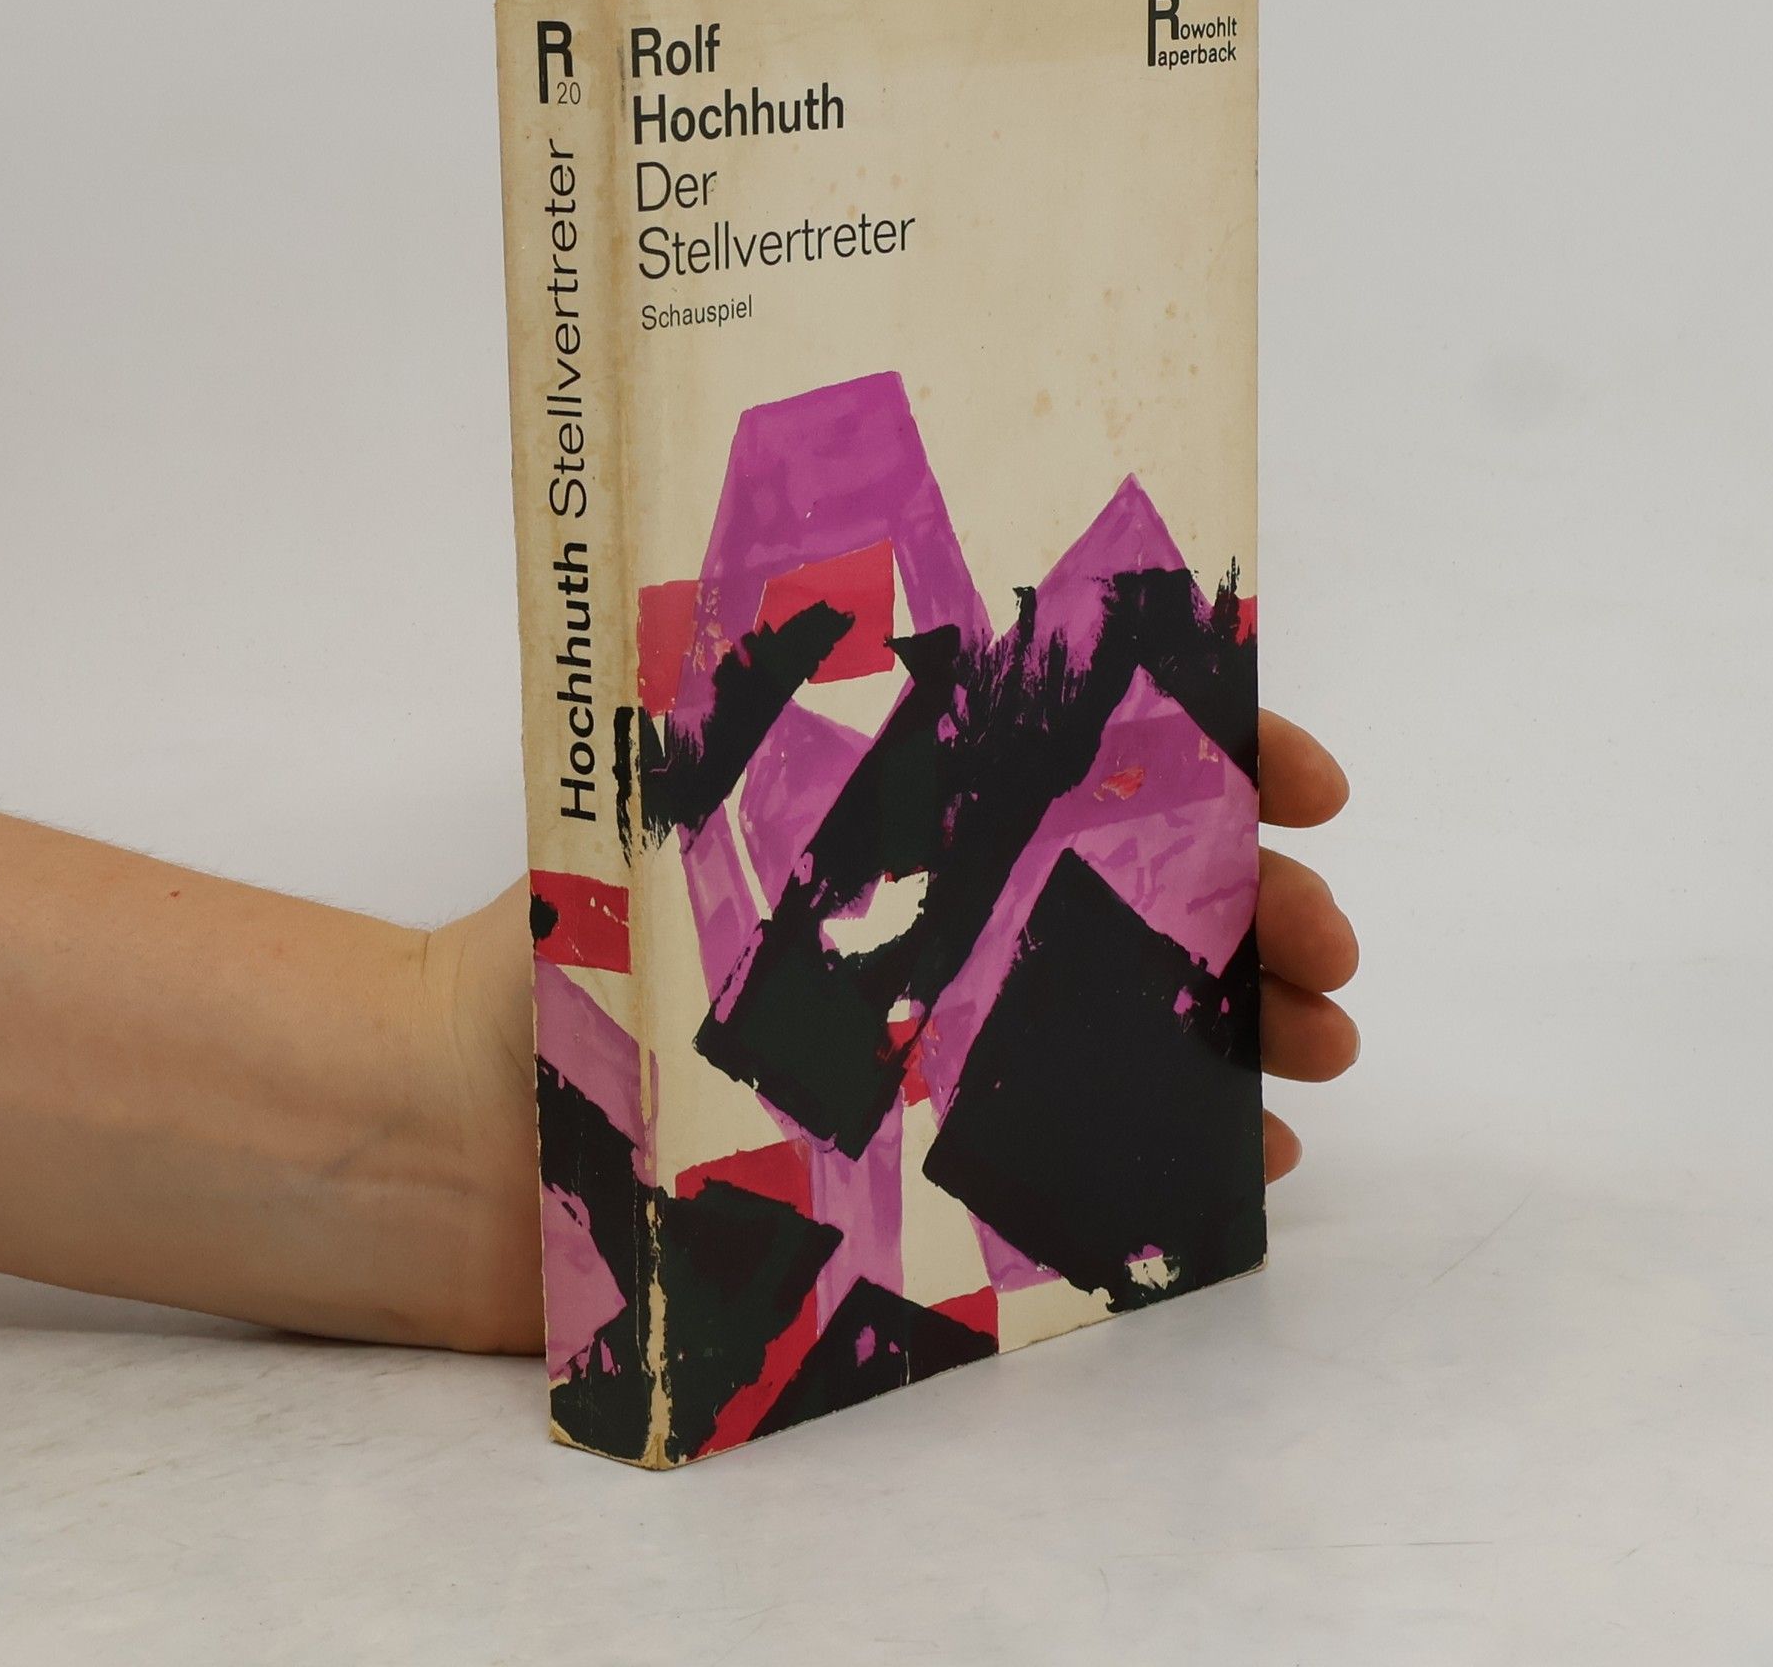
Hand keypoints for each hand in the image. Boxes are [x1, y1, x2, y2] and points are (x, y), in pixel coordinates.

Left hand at [433, 710, 1356, 1350]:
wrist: (445, 1146)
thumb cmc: (547, 964)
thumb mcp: (671, 822)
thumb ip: (790, 728)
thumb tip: (906, 593)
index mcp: (895, 826)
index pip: (1079, 766)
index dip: (1210, 756)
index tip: (1306, 780)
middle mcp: (932, 930)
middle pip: (1132, 898)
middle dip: (1255, 905)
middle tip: (1326, 946)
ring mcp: (934, 1055)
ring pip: (1127, 1025)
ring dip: (1245, 1025)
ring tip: (1322, 1045)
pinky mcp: (918, 1179)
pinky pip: (1077, 1165)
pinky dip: (1172, 1159)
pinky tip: (1247, 1164)